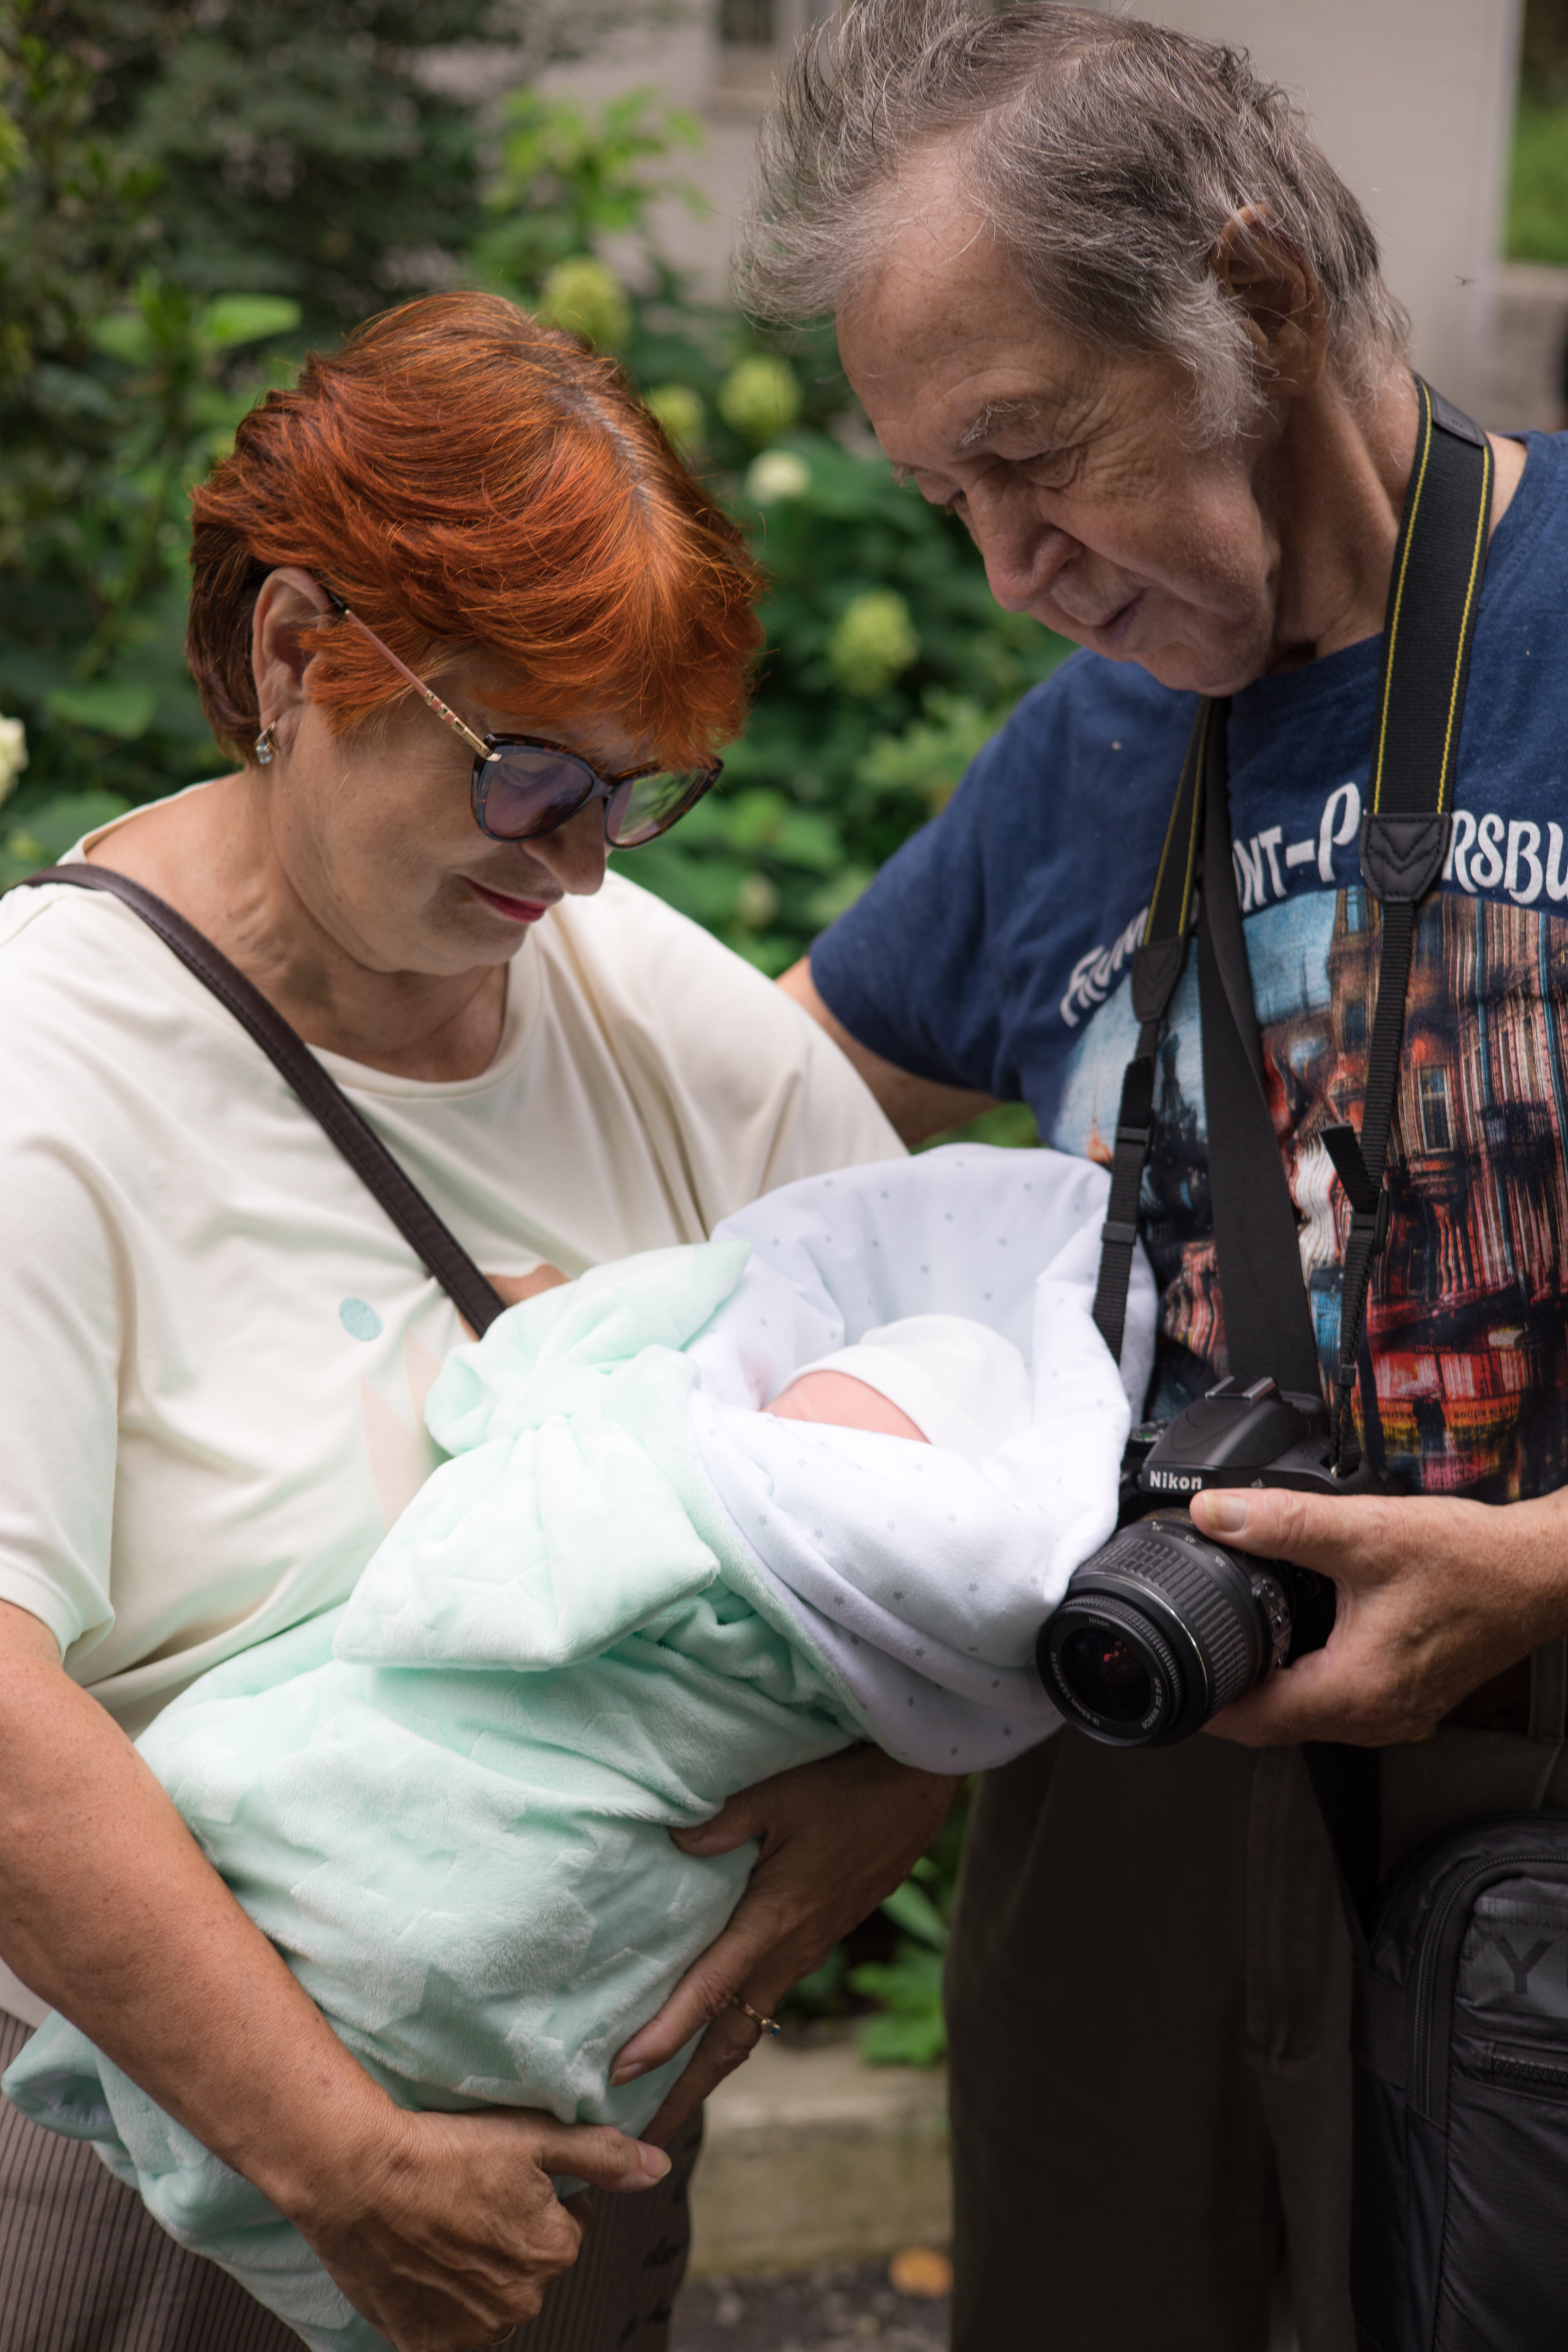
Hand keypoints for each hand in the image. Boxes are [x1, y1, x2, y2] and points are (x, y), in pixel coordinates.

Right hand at [283, 2102, 669, 2351]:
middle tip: (467, 2197)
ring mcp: (471, 2331)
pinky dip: (438, 2303)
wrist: (357, 2177)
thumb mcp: (534, 2136)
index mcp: (554, 2252)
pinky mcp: (424, 2345)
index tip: (501, 2175)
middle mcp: (521, 2304)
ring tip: (440, 2226)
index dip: (539, 2195)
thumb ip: (602, 2155)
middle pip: (529, 2265)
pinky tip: (421, 2263)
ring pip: (490, 2297)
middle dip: (509, 2236)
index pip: (566, 2225)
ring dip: (476, 2271)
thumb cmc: (445, 2149)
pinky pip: (447, 2328)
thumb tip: (657, 2169)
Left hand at [608, 1747, 957, 2142]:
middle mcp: (789, 1952)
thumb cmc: (847, 1791)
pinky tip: (709, 2027)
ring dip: (706, 2067)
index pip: (710, 1991)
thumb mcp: (780, 1795)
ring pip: (748, 2027)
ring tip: (663, 2097)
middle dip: (684, 2092)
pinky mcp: (814, 1942)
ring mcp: (805, 1953)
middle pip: (729, 2042)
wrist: (915, 1795)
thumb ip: (723, 1822)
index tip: (622, 2074)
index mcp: (774, 1921)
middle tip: (639, 2136)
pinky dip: (730, 2028)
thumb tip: (673, 1841)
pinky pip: (765, 2000)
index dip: (665, 2035)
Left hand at [1193, 1483, 1567, 1746]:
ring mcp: (1395, 1713)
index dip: (1205, 1702)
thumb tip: (1214, 1514)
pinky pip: (1340, 1701)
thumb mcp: (1365, 1531)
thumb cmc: (1472, 1562)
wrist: (1540, 1571)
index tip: (1172, 1679)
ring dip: (1270, 1686)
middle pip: (1276, 1724)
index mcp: (1357, 1691)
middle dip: (1230, 1694)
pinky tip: (1299, 1639)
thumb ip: (1281, 1522)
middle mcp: (1375, 1717)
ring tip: (1236, 1643)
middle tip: (1193, 1655)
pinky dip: (1308, 1677)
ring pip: (1308, 1715)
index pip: (1254, 1721)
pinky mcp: (1409, 1697)